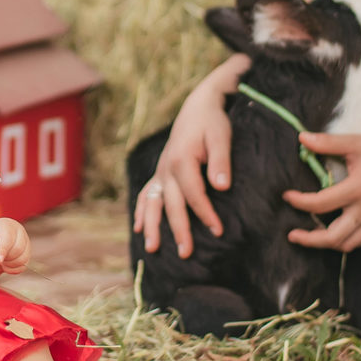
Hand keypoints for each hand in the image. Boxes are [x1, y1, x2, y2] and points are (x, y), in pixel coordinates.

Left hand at [0, 218, 31, 274]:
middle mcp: (20, 233)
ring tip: (0, 261)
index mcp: (8, 225)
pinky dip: (13, 269)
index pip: (9, 238)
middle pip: (18, 249)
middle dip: (6, 258)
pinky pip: (23, 266)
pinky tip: (5, 266)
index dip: (3, 250)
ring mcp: (26, 244)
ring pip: (23, 259)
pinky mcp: (27, 255)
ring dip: (9, 265)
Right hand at [135, 52, 250, 258]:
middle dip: (179, 230)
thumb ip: (220, 161)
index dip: (206, 214)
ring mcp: (160, 171)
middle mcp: (166, 168)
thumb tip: (221, 186)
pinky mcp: (160, 172)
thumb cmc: (213, 122)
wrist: (198, 107)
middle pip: (171, 205)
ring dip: (152, 226)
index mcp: (181, 160)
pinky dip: (142, 211)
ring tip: (152, 249)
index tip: (218, 231)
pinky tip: (139, 228)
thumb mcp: (221, 136)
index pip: (194, 194)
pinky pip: (147, 194)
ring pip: (153, 203)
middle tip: (187, 253)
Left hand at [284, 131, 360, 251]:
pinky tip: (332, 233)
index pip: (321, 204)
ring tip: (309, 237)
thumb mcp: (356, 142)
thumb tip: (301, 138)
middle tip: (292, 235)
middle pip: (333, 237)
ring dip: (325, 244)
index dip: (300, 202)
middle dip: (309, 240)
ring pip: (347, 244)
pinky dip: (343, 241)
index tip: (286, 196)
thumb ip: (328, 143)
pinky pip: (360, 241)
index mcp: (358, 189)